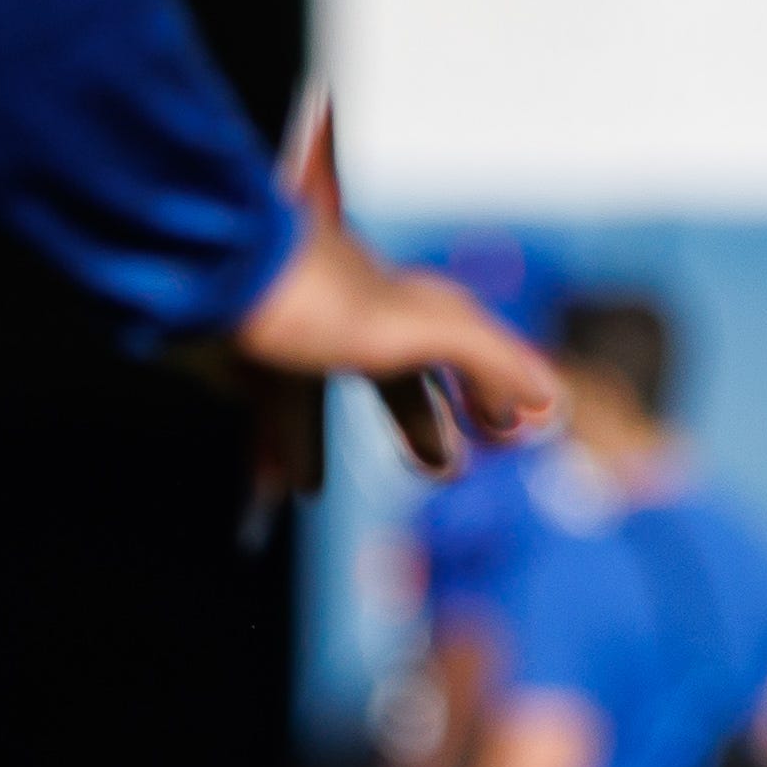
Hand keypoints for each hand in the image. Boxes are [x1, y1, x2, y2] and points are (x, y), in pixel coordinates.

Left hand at [232, 91, 562, 483]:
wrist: (215, 273)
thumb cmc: (322, 299)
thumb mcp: (423, 329)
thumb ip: (491, 359)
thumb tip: (552, 398)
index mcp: (407, 307)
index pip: (467, 349)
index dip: (495, 388)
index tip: (516, 431)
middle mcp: (357, 320)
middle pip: (402, 377)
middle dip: (426, 421)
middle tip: (447, 471)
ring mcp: (300, 339)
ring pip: (324, 401)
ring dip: (330, 446)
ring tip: (324, 490)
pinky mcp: (248, 359)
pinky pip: (267, 413)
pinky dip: (273, 453)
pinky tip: (271, 493)